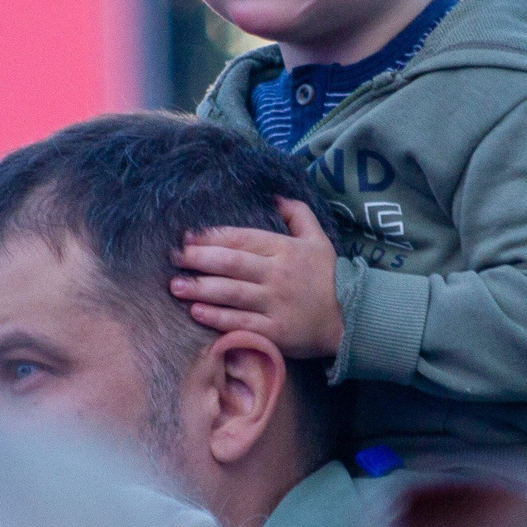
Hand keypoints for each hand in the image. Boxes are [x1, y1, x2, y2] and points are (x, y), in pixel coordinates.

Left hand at [171, 198, 344, 357]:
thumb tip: (276, 195)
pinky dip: (217, 318)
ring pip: (231, 293)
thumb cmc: (330, 277)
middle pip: (231, 264)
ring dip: (200, 288)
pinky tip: (197, 312)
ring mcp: (275, 304)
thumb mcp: (318, 240)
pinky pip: (241, 322)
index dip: (212, 237)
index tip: (187, 237)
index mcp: (284, 250)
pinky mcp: (275, 331)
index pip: (241, 238)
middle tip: (174, 259)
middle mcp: (277, 275)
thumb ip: (298, 214)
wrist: (352, 318)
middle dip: (198, 260)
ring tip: (175, 286)